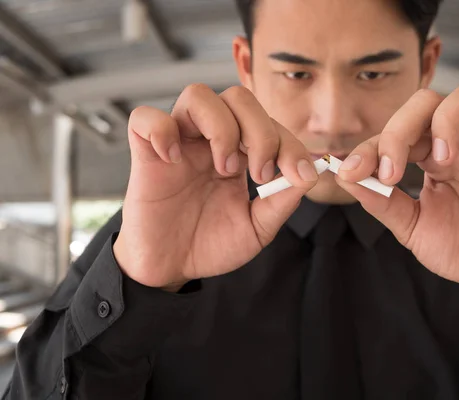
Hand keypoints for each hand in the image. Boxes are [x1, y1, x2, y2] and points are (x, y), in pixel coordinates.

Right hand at [113, 85, 318, 290]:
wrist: (171, 269)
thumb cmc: (210, 245)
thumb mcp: (256, 228)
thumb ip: (281, 202)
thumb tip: (309, 174)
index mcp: (239, 152)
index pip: (268, 123)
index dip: (289, 143)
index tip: (299, 175)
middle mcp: (210, 140)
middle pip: (238, 97)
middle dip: (260, 131)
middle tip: (260, 174)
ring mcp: (178, 143)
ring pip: (198, 96)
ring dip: (221, 128)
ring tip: (224, 169)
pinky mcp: (145, 155)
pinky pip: (145, 119)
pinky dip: (162, 131)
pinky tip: (174, 159)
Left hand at [336, 78, 458, 327]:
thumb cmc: (457, 247)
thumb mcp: (410, 227)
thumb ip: (381, 201)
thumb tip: (344, 175)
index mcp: (427, 156)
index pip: (395, 131)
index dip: (369, 147)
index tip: (350, 171)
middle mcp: (458, 144)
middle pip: (428, 101)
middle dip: (401, 128)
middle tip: (393, 170)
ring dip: (450, 117)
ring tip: (443, 159)